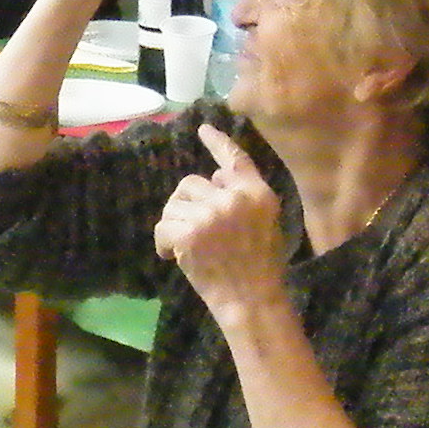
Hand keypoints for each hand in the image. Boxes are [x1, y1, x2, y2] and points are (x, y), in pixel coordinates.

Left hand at [152, 123, 285, 314]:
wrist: (251, 299)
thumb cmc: (260, 266)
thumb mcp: (265, 223)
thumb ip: (243, 196)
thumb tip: (216, 177)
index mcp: (257, 192)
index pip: (234, 159)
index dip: (217, 142)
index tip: (203, 129)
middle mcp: (233, 197)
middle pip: (191, 183)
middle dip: (187, 206)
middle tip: (195, 232)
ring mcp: (210, 214)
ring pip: (174, 204)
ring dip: (175, 224)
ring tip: (188, 247)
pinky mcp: (189, 233)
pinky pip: (163, 227)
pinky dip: (163, 244)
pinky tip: (173, 256)